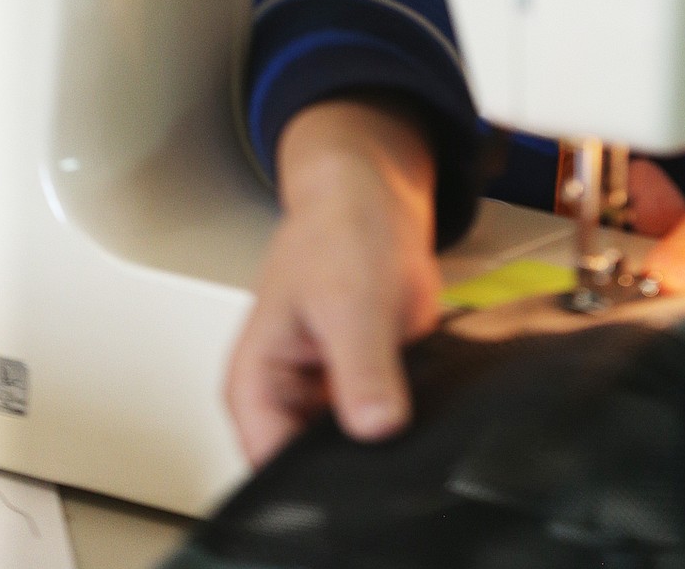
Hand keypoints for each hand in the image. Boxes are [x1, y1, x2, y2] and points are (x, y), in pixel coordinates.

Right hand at [226, 99, 442, 466]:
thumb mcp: (348, 301)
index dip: (315, 485)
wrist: (376, 199)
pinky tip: (429, 410)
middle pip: (317, 470)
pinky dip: (410, 425)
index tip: (361, 482)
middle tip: (396, 455)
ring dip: (388, 448)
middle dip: (357, 468)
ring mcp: (333, 401)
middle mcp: (289, 403)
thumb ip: (361, 368)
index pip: (272, 470)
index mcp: (255, 388)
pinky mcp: (373, 391)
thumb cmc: (335, 233)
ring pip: (359, 454)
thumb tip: (377, 426)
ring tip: (410, 421)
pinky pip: (391, 428)